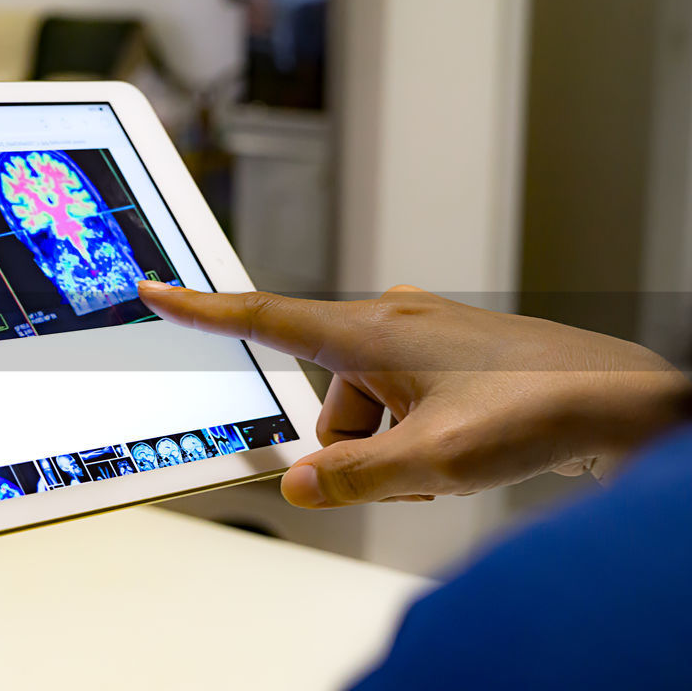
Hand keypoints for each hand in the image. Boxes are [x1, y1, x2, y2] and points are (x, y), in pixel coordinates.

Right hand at [138, 281, 689, 508]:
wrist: (619, 399)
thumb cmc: (535, 411)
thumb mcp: (431, 461)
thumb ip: (352, 477)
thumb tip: (298, 484)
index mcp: (372, 331)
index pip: (266, 318)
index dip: (202, 309)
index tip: (155, 289)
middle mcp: (392, 321)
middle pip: (325, 396)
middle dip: (349, 444)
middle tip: (405, 469)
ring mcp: (424, 337)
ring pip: (365, 408)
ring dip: (388, 447)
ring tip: (445, 461)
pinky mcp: (448, 356)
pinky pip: (400, 402)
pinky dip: (414, 435)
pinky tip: (460, 449)